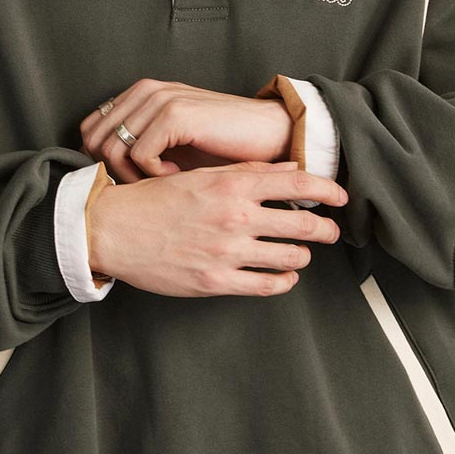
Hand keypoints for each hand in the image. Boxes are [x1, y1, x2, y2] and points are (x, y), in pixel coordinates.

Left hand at [79, 79, 293, 182]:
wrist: (268, 135)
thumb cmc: (221, 146)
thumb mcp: (170, 144)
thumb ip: (135, 146)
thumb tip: (100, 172)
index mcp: (140, 94)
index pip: (90, 129)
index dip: (101, 161)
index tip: (131, 178)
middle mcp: (145, 90)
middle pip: (94, 140)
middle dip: (114, 171)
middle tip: (146, 184)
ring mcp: (159, 99)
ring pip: (112, 149)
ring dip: (134, 174)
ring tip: (164, 179)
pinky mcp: (175, 114)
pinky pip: (139, 154)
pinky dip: (155, 173)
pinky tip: (178, 174)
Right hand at [86, 160, 346, 297]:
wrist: (113, 230)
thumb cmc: (155, 200)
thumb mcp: (202, 176)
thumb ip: (249, 173)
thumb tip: (291, 168)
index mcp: (233, 184)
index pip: (298, 183)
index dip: (328, 190)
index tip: (342, 197)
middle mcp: (236, 216)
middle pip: (303, 223)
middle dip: (324, 228)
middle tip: (331, 231)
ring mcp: (228, 251)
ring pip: (290, 256)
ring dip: (302, 255)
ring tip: (302, 253)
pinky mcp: (216, 281)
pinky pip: (267, 285)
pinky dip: (284, 281)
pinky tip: (285, 276)